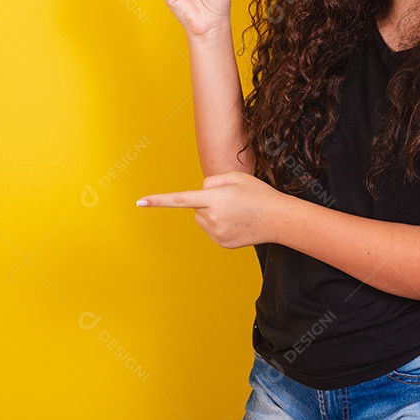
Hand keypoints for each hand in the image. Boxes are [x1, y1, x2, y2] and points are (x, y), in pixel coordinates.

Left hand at [136, 171, 291, 248]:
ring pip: (202, 220)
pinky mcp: (222, 243)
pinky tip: (237, 223)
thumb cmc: (257, 194)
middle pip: (195, 207)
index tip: (140, 201)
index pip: (180, 199)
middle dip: (206, 202)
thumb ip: (212, 181)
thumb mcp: (236, 177)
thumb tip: (199, 193)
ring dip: (211, 214)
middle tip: (231, 201)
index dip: (159, 200)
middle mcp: (212, 218)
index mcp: (213, 199)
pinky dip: (219, 225)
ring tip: (235, 212)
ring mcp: (216, 234)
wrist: (278, 219)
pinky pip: (211, 230)